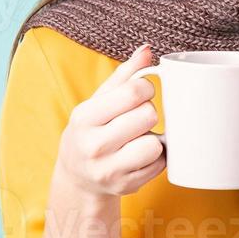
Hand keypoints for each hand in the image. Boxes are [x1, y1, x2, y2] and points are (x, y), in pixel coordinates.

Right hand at [53, 43, 166, 200]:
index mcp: (84, 117)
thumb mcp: (99, 100)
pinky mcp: (126, 187)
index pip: (133, 92)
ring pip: (155, 145)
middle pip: (148, 116)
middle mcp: (93, 146)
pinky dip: (157, 158)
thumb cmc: (94, 129)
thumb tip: (148, 50)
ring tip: (139, 139)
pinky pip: (160, 165)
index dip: (146, 89)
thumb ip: (125, 74)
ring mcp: (109, 170)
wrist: (78, 176)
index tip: (141, 94)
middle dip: (149, 114)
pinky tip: (141, 156)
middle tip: (138, 119)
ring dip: (154, 139)